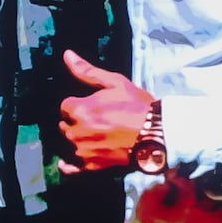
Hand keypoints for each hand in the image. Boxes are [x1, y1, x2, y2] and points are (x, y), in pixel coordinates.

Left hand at [58, 51, 162, 172]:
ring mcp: (84, 151)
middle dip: (76, 121)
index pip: (65, 106)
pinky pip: (72, 168)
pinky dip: (69, 166)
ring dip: (78, 138)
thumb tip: (66, 54)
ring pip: (70, 143)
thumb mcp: (114, 82)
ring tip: (96, 135)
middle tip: (96, 120)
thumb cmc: (137, 106)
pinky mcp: (93, 166)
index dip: (77, 104)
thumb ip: (86, 71)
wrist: (156, 134)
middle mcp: (77, 132)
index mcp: (80, 110)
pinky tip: (65, 163)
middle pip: (65, 125)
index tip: (91, 105)